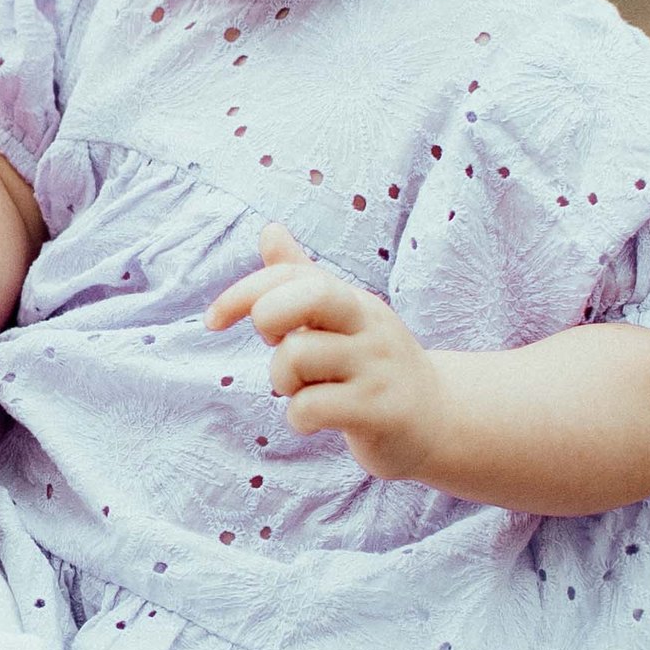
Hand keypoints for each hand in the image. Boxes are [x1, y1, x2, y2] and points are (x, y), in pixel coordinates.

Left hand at [205, 223, 449, 481]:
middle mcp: (368, 326)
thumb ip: (302, 278)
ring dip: (283, 381)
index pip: (291, 274)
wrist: (437, 419)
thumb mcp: (342, 318)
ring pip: (297, 358)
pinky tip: (316, 419)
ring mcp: (377, 367)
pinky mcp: (380, 410)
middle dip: (268, 316)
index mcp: (352, 300)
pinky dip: (299, 417)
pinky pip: (311, 407)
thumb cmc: (372, 364)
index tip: (213, 320)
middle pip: (308, 295)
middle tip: (275, 343)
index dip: (243, 292)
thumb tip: (269, 229)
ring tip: (304, 390)